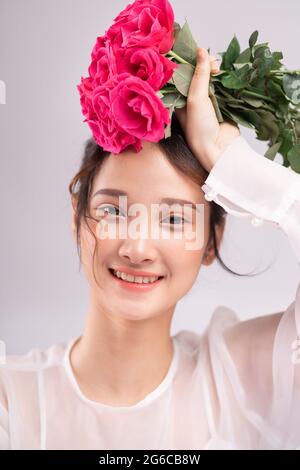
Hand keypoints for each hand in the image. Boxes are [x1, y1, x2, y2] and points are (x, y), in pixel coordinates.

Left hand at [175, 48, 240, 172]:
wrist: (220, 149)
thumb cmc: (200, 128)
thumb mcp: (196, 99)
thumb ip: (199, 75)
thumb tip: (201, 50)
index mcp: (178, 99)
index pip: (182, 74)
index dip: (190, 61)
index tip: (198, 52)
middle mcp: (191, 100)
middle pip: (197, 74)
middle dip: (205, 65)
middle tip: (214, 64)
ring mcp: (206, 102)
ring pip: (211, 79)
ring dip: (216, 72)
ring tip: (220, 68)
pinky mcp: (221, 105)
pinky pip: (222, 88)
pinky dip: (225, 80)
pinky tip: (227, 75)